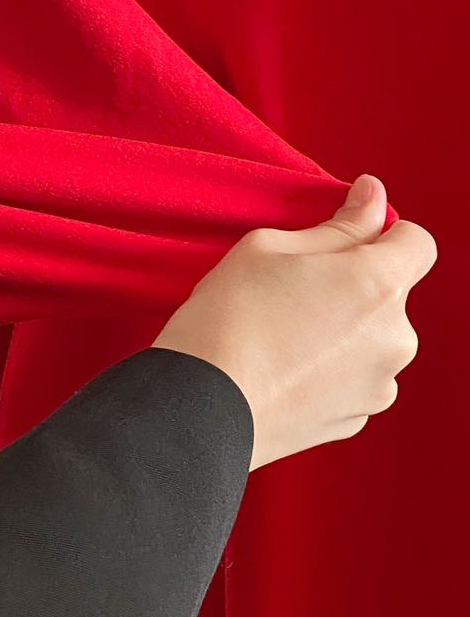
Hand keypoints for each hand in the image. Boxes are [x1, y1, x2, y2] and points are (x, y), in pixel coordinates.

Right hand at [152, 174, 435, 469]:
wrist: (200, 406)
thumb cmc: (228, 318)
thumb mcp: (270, 246)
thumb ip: (338, 225)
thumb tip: (374, 198)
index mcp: (378, 283)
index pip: (417, 242)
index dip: (384, 232)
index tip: (348, 229)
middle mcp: (396, 336)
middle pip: (390, 294)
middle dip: (353, 286)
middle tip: (291, 289)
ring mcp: (380, 383)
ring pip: (372, 339)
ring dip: (343, 331)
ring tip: (282, 335)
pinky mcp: (358, 418)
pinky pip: (355, 378)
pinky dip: (329, 370)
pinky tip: (283, 368)